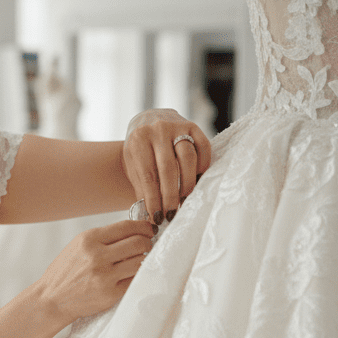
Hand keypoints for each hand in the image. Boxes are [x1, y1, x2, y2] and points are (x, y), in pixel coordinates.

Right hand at [33, 219, 155, 324]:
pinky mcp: (111, 293)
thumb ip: (103, 238)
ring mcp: (105, 276)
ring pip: (140, 261)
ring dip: (144, 259)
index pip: (127, 227)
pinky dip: (136, 276)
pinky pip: (135, 280)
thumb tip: (133, 231)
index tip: (148, 230)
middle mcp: (97, 255)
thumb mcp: (78, 246)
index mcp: (89, 239)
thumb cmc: (65, 272)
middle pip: (139, 242)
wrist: (51, 298)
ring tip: (138, 260)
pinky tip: (130, 274)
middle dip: (148, 243)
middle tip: (147, 246)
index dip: (143, 227)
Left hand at [122, 108, 211, 224]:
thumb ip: (141, 187)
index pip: (148, 175)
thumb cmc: (139, 148)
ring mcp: (177, 126)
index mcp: (138, 140)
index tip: (157, 218)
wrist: (147, 119)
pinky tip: (198, 179)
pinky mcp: (193, 126)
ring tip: (185, 199)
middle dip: (171, 196)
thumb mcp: (133, 164)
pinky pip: (203, 147)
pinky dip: (203, 166)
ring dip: (188, 183)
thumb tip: (150, 217)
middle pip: (169, 168)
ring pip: (188, 158)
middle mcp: (157, 130)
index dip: (154, 200)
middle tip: (172, 214)